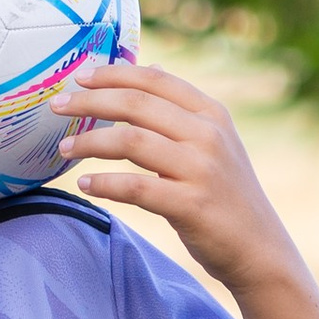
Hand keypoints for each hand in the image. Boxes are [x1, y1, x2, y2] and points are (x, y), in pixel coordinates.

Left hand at [56, 61, 295, 295]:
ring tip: (65, 148)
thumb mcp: (214, 143)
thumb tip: (148, 70)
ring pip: (130, 141)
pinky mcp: (190, 204)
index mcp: (211, 113)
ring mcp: (200, 169)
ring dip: (90, 143)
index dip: (113, 74)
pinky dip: (105, 184)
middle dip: (90, 101)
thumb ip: (182, 112)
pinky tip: (85, 185)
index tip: (80, 76)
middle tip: (58, 106)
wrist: (259, 248)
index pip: (155, 80)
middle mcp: (207, 135)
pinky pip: (135, 187)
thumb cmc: (227, 195)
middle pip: (136, 104)